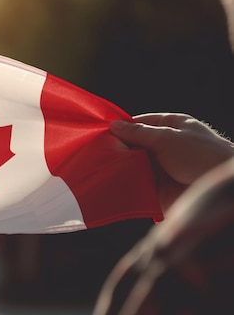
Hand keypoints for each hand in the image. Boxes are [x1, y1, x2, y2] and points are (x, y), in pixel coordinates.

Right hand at [110, 113, 233, 211]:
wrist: (219, 190)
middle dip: (118, 148)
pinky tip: (109, 181)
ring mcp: (162, 168)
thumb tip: (113, 125)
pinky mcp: (158, 189)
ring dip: (120, 166)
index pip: (140, 124)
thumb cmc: (200, 156)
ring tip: (98, 166)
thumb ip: (138, 133)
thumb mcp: (166, 138)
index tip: (101, 132)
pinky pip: (137, 184)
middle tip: (96, 150)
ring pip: (134, 165)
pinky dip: (125, 183)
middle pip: (134, 145)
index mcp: (172, 127)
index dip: (122, 128)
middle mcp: (166, 147)